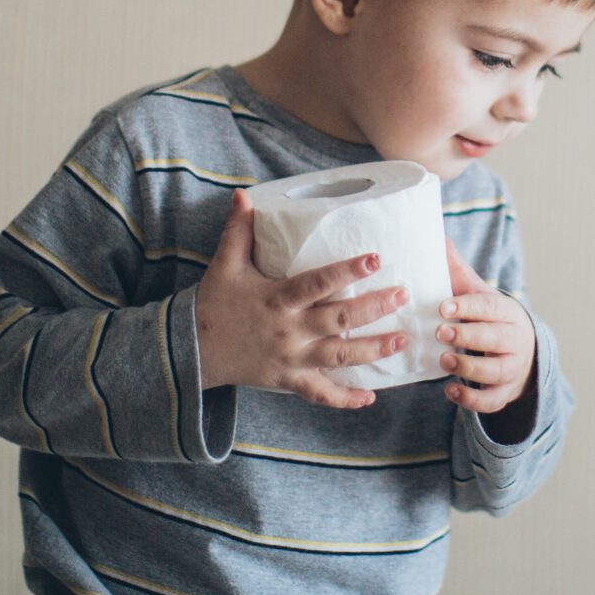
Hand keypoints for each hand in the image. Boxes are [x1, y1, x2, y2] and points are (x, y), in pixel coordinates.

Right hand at [194, 188, 409, 408]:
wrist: (191, 350)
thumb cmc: (214, 303)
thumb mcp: (225, 264)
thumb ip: (239, 230)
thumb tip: (243, 194)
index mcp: (277, 299)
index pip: (317, 282)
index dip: (346, 271)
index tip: (375, 259)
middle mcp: (288, 330)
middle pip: (339, 320)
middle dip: (374, 308)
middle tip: (402, 295)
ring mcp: (291, 358)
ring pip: (339, 357)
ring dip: (373, 350)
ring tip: (403, 339)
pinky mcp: (288, 380)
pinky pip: (320, 394)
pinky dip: (344, 400)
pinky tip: (370, 398)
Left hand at [437, 236, 536, 415]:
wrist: (523, 353)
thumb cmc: (491, 319)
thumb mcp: (480, 295)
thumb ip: (458, 272)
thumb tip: (437, 237)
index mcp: (507, 313)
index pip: (489, 308)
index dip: (467, 307)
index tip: (443, 307)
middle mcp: (514, 341)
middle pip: (493, 339)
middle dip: (467, 336)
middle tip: (441, 333)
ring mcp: (511, 369)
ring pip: (493, 371)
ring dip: (467, 367)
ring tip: (444, 361)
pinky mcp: (504, 393)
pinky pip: (490, 401)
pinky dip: (471, 399)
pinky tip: (450, 391)